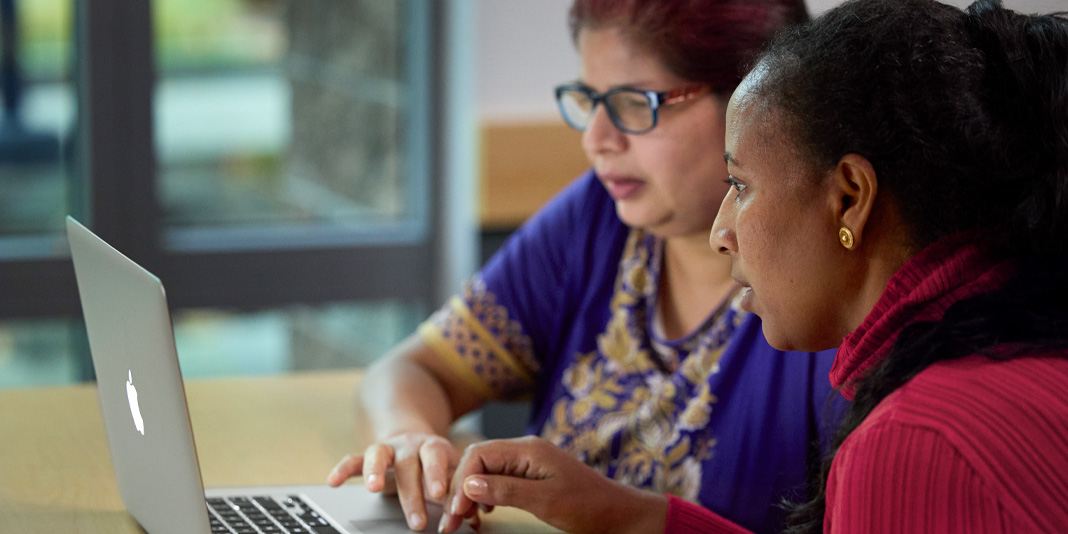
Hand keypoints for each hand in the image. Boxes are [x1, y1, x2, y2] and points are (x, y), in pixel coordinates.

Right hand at [327, 432, 458, 530]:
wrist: (414, 439)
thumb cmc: (435, 464)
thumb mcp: (450, 472)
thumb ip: (460, 494)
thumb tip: (474, 519)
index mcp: (433, 447)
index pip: (435, 456)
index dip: (436, 474)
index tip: (439, 495)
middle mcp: (409, 445)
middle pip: (408, 464)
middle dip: (412, 494)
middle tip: (417, 521)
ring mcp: (387, 448)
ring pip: (378, 454)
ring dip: (375, 470)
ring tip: (373, 489)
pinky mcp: (368, 456)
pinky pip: (353, 459)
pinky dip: (343, 469)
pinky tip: (333, 482)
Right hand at [438, 436, 668, 533]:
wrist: (619, 514)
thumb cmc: (588, 507)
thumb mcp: (546, 501)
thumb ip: (507, 491)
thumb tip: (469, 485)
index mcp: (528, 449)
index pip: (479, 455)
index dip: (461, 482)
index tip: (456, 512)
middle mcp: (526, 451)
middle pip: (478, 462)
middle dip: (460, 491)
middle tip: (450, 524)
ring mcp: (529, 463)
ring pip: (486, 472)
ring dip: (469, 495)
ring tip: (462, 522)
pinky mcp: (532, 476)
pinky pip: (498, 480)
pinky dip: (484, 496)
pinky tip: (482, 514)